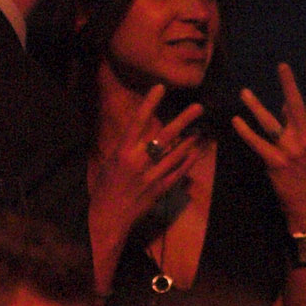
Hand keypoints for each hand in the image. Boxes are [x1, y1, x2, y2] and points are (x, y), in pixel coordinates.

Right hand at [88, 84, 203, 287]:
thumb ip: (126, 147)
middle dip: (183, 120)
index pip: (138, 122)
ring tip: (200, 129)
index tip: (160, 88)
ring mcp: (151, 177)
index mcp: (122, 152)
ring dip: (190, 140)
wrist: (108, 217)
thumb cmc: (105, 187)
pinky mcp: (160, 190)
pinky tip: (196, 152)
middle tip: (198, 107)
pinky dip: (188, 161)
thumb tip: (140, 132)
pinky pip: (178, 173)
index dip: (149, 104)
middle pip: (165, 136)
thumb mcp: (110, 162)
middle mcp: (138, 162)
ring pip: (176, 154)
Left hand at [232, 58, 305, 232]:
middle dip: (290, 85)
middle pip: (296, 106)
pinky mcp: (276, 163)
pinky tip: (236, 121)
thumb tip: (285, 102)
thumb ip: (298, 123)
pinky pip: (258, 143)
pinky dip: (245, 132)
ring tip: (244, 92)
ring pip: (271, 124)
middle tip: (283, 65)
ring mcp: (291, 151)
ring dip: (256, 107)